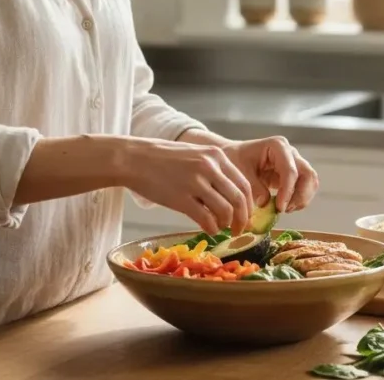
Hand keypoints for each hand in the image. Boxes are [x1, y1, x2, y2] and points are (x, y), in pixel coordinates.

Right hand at [122, 139, 252, 234]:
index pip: (244, 184)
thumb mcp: (195, 155)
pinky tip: (208, 229)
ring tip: (220, 228)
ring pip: (225, 211)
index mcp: (216, 156)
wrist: (134, 159)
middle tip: (239, 229)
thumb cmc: (163, 159)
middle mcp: (209, 167)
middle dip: (242, 219)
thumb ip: (215, 171)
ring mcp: (195, 183)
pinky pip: (206, 219)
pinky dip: (211, 228)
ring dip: (226, 224)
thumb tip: (232, 196)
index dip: (249, 204)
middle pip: (239, 199)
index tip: (246, 216)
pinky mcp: (181, 198)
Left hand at [222, 136, 318, 212]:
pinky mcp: (294, 174)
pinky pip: (305, 187)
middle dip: (300, 195)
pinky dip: (300, 199)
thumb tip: (266, 203)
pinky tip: (286, 207)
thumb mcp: (240, 173)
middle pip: (307, 174)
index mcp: (277, 146)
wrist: (233, 157)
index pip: (290, 171)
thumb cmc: (235, 161)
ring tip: (285, 210)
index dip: (288, 191)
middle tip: (285, 210)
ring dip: (302, 198)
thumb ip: (253, 187)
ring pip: (310, 181)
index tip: (279, 208)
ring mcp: (294, 162)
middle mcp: (290, 152)